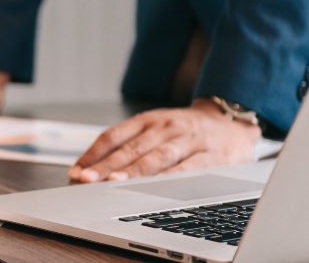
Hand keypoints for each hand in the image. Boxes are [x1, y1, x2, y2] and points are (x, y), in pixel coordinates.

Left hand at [68, 98, 261, 182]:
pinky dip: (168, 179)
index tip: (76, 171)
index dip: (93, 153)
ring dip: (133, 171)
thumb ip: (129, 145)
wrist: (232, 122)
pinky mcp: (210, 156)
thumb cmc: (186, 131)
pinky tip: (153, 189)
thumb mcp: (157, 128)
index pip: (114, 135)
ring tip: (113, 182)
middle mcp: (166, 126)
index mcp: (149, 119)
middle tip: (86, 179)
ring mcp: (188, 140)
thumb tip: (93, 169)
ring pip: (156, 156)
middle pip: (131, 147)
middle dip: (106, 165)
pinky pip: (186, 168)